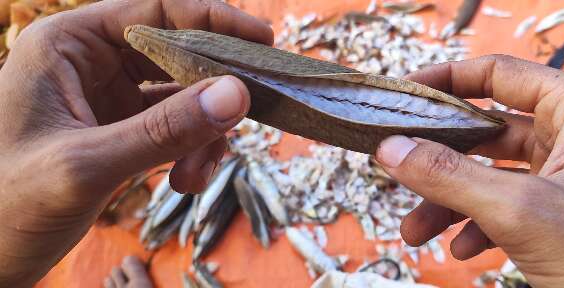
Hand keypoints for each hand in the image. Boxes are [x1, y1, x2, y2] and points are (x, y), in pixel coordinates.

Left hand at [0, 0, 271, 285]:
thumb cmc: (5, 205)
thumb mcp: (87, 165)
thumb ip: (164, 130)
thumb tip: (236, 94)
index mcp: (68, 45)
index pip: (155, 11)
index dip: (213, 20)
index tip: (263, 41)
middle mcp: (91, 62)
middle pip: (177, 53)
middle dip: (211, 91)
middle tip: (248, 114)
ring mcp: (107, 97)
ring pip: (181, 96)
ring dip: (202, 134)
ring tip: (194, 177)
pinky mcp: (119, 130)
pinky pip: (174, 127)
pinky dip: (190, 151)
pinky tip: (184, 181)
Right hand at [376, 55, 563, 286]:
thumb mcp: (521, 211)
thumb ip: (450, 176)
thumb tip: (392, 148)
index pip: (499, 74)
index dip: (446, 82)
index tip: (403, 96)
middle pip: (487, 130)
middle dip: (439, 157)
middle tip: (397, 166)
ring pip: (492, 174)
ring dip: (449, 201)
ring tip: (415, 231)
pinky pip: (508, 206)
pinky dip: (478, 225)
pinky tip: (463, 247)